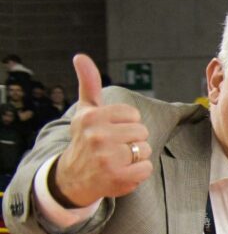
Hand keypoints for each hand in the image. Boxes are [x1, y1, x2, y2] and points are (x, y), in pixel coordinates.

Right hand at [47, 54, 152, 206]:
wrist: (74, 177)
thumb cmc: (85, 139)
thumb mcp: (86, 110)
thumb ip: (89, 83)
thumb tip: (80, 56)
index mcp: (92, 118)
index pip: (133, 114)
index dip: (127, 123)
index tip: (111, 130)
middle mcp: (98, 136)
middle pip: (142, 131)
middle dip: (132, 139)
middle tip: (114, 147)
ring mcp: (108, 158)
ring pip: (146, 149)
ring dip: (136, 156)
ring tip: (117, 159)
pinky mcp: (118, 177)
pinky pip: (147, 168)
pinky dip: (138, 172)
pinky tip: (122, 171)